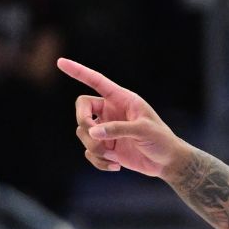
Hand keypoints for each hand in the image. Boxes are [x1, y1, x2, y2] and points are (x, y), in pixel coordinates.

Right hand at [56, 58, 189, 177]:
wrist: (167, 162)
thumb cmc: (161, 140)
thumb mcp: (144, 130)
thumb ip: (118, 129)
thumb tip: (92, 131)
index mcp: (122, 99)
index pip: (96, 81)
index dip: (78, 71)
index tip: (61, 62)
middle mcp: (110, 112)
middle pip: (82, 109)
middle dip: (83, 122)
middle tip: (94, 135)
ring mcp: (106, 130)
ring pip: (83, 133)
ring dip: (94, 147)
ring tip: (113, 156)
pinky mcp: (105, 147)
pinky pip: (89, 152)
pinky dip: (98, 161)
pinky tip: (116, 166)